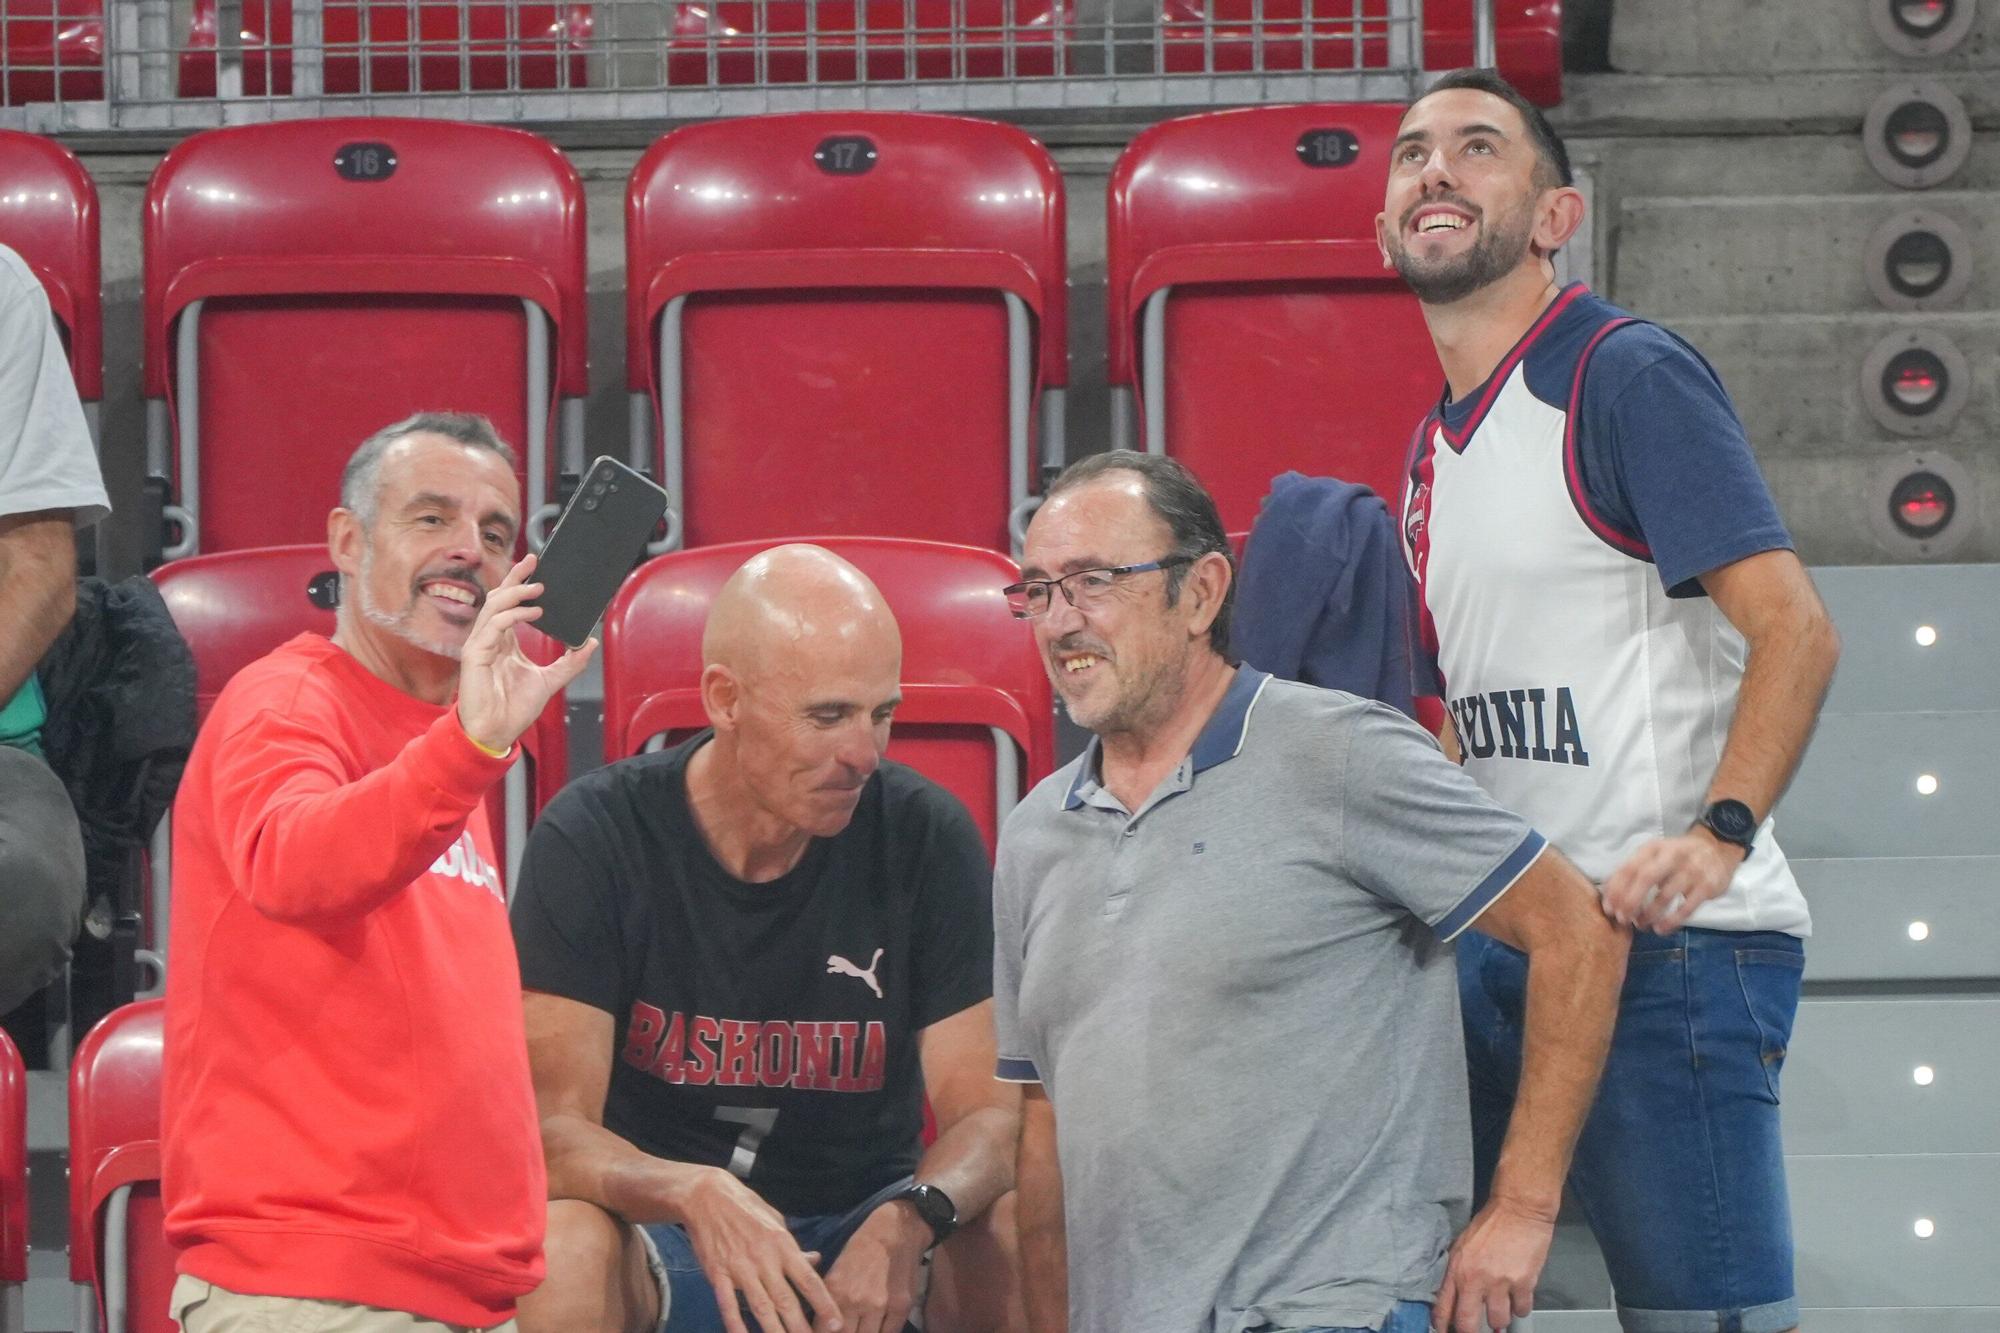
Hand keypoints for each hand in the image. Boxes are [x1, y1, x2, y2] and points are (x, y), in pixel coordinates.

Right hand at [455, 553, 597, 752]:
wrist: (496, 732)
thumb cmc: (514, 709)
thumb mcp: (550, 681)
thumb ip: (569, 663)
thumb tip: (588, 642)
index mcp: (504, 641)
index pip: (510, 604)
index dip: (520, 584)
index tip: (536, 567)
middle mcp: (490, 639)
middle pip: (499, 598)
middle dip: (515, 577)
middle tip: (533, 561)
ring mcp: (481, 645)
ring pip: (494, 607)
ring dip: (517, 593)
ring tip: (538, 587)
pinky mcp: (475, 655)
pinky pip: (493, 627)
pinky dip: (512, 616)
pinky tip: (532, 613)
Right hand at [674, 1167, 842, 1332]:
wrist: (707, 1196)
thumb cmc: (746, 1208)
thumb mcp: (776, 1221)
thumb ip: (793, 1246)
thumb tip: (814, 1261)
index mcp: (782, 1245)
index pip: (808, 1279)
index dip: (823, 1302)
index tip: (836, 1322)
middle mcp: (764, 1259)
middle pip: (786, 1299)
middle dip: (801, 1326)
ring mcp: (740, 1268)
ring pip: (761, 1307)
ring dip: (774, 1331)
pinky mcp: (717, 1274)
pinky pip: (727, 1305)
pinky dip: (736, 1325)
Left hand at [817, 1200, 927, 1332]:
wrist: (896, 1230)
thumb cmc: (862, 1248)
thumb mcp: (836, 1271)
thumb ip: (830, 1300)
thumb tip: (822, 1326)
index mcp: (836, 1291)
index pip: (823, 1331)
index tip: (829, 1331)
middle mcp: (856, 1301)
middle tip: (846, 1329)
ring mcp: (881, 1306)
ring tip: (862, 1328)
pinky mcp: (902, 1307)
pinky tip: (879, 1328)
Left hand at [1433, 1195, 1554, 1332]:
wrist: (1518, 1210)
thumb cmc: (1489, 1225)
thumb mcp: (1462, 1247)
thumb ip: (1458, 1273)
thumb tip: (1456, 1299)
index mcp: (1457, 1269)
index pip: (1443, 1307)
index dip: (1442, 1326)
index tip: (1444, 1332)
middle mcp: (1475, 1279)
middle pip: (1468, 1324)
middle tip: (1477, 1331)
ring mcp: (1500, 1283)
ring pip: (1498, 1321)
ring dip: (1500, 1318)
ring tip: (1501, 1306)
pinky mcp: (1523, 1283)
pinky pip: (1521, 1310)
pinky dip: (1520, 1308)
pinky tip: (1518, 1296)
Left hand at [1599, 832, 1742, 934]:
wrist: (1717, 849)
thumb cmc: (1676, 857)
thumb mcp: (1654, 855)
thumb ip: (1633, 870)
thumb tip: (1608, 894)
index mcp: (1653, 848)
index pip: (1630, 867)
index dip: (1616, 890)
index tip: (1609, 909)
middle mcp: (1672, 856)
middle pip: (1646, 878)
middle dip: (1631, 901)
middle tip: (1623, 919)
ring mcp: (1692, 870)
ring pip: (1666, 895)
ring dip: (1650, 914)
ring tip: (1641, 925)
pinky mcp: (1708, 886)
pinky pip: (1686, 907)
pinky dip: (1671, 921)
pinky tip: (1661, 929)